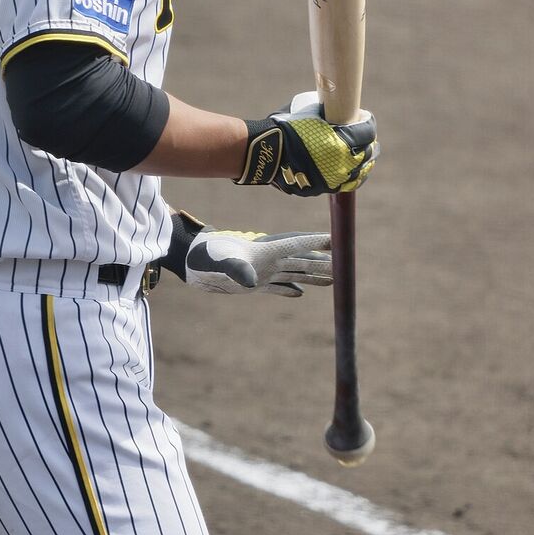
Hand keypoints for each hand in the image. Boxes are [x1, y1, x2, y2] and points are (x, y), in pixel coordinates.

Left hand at [166, 210, 330, 295]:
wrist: (189, 261)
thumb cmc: (204, 256)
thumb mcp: (220, 263)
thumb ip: (237, 269)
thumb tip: (252, 281)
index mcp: (265, 251)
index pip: (296, 245)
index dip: (316, 243)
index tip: (336, 240)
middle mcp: (267, 260)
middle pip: (302, 260)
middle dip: (322, 263)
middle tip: (344, 266)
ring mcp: (261, 271)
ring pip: (294, 273)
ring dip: (312, 277)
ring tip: (331, 280)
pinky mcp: (252, 283)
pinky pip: (277, 287)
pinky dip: (290, 290)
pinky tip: (298, 294)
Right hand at [236, 90, 377, 195]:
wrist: (264, 152)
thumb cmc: (283, 126)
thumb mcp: (307, 111)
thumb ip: (325, 112)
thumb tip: (334, 105)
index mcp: (341, 141)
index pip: (367, 131)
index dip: (367, 121)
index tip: (363, 116)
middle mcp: (342, 162)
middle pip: (368, 151)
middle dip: (368, 140)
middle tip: (363, 133)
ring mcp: (334, 178)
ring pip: (361, 170)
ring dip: (364, 160)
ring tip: (363, 153)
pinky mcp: (325, 188)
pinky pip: (346, 183)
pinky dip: (352, 175)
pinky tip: (354, 170)